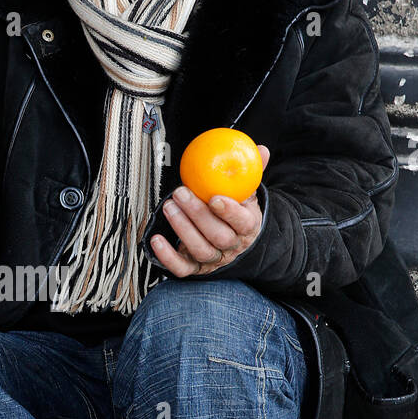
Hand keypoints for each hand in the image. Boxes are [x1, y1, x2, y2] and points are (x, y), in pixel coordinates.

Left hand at [149, 146, 269, 276]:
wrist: (235, 241)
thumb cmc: (238, 212)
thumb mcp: (248, 193)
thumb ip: (251, 172)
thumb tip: (261, 150)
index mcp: (247, 226)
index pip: (242, 222)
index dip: (229, 212)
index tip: (214, 197)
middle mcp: (231, 245)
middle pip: (218, 236)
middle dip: (197, 215)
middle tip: (180, 193)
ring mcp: (214, 258)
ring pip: (200, 250)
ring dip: (182, 228)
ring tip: (169, 207)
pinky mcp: (196, 268)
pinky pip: (182, 268)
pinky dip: (167, 257)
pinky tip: (156, 240)